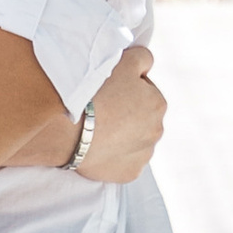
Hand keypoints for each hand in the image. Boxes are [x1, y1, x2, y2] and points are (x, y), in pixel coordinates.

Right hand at [83, 46, 165, 184]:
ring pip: (134, 140)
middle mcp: (157, 131)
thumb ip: (144, 58)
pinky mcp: (130, 173)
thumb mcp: (125, 60)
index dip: (126, 88)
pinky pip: (125, 161)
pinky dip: (116, 155)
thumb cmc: (99, 91)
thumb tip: (147, 66)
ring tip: (99, 129)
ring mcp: (144, 155)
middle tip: (103, 109)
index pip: (145, 91)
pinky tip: (101, 146)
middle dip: (127, 113)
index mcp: (159, 103)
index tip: (110, 91)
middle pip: (141, 118)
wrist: (73, 129)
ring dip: (123, 135)